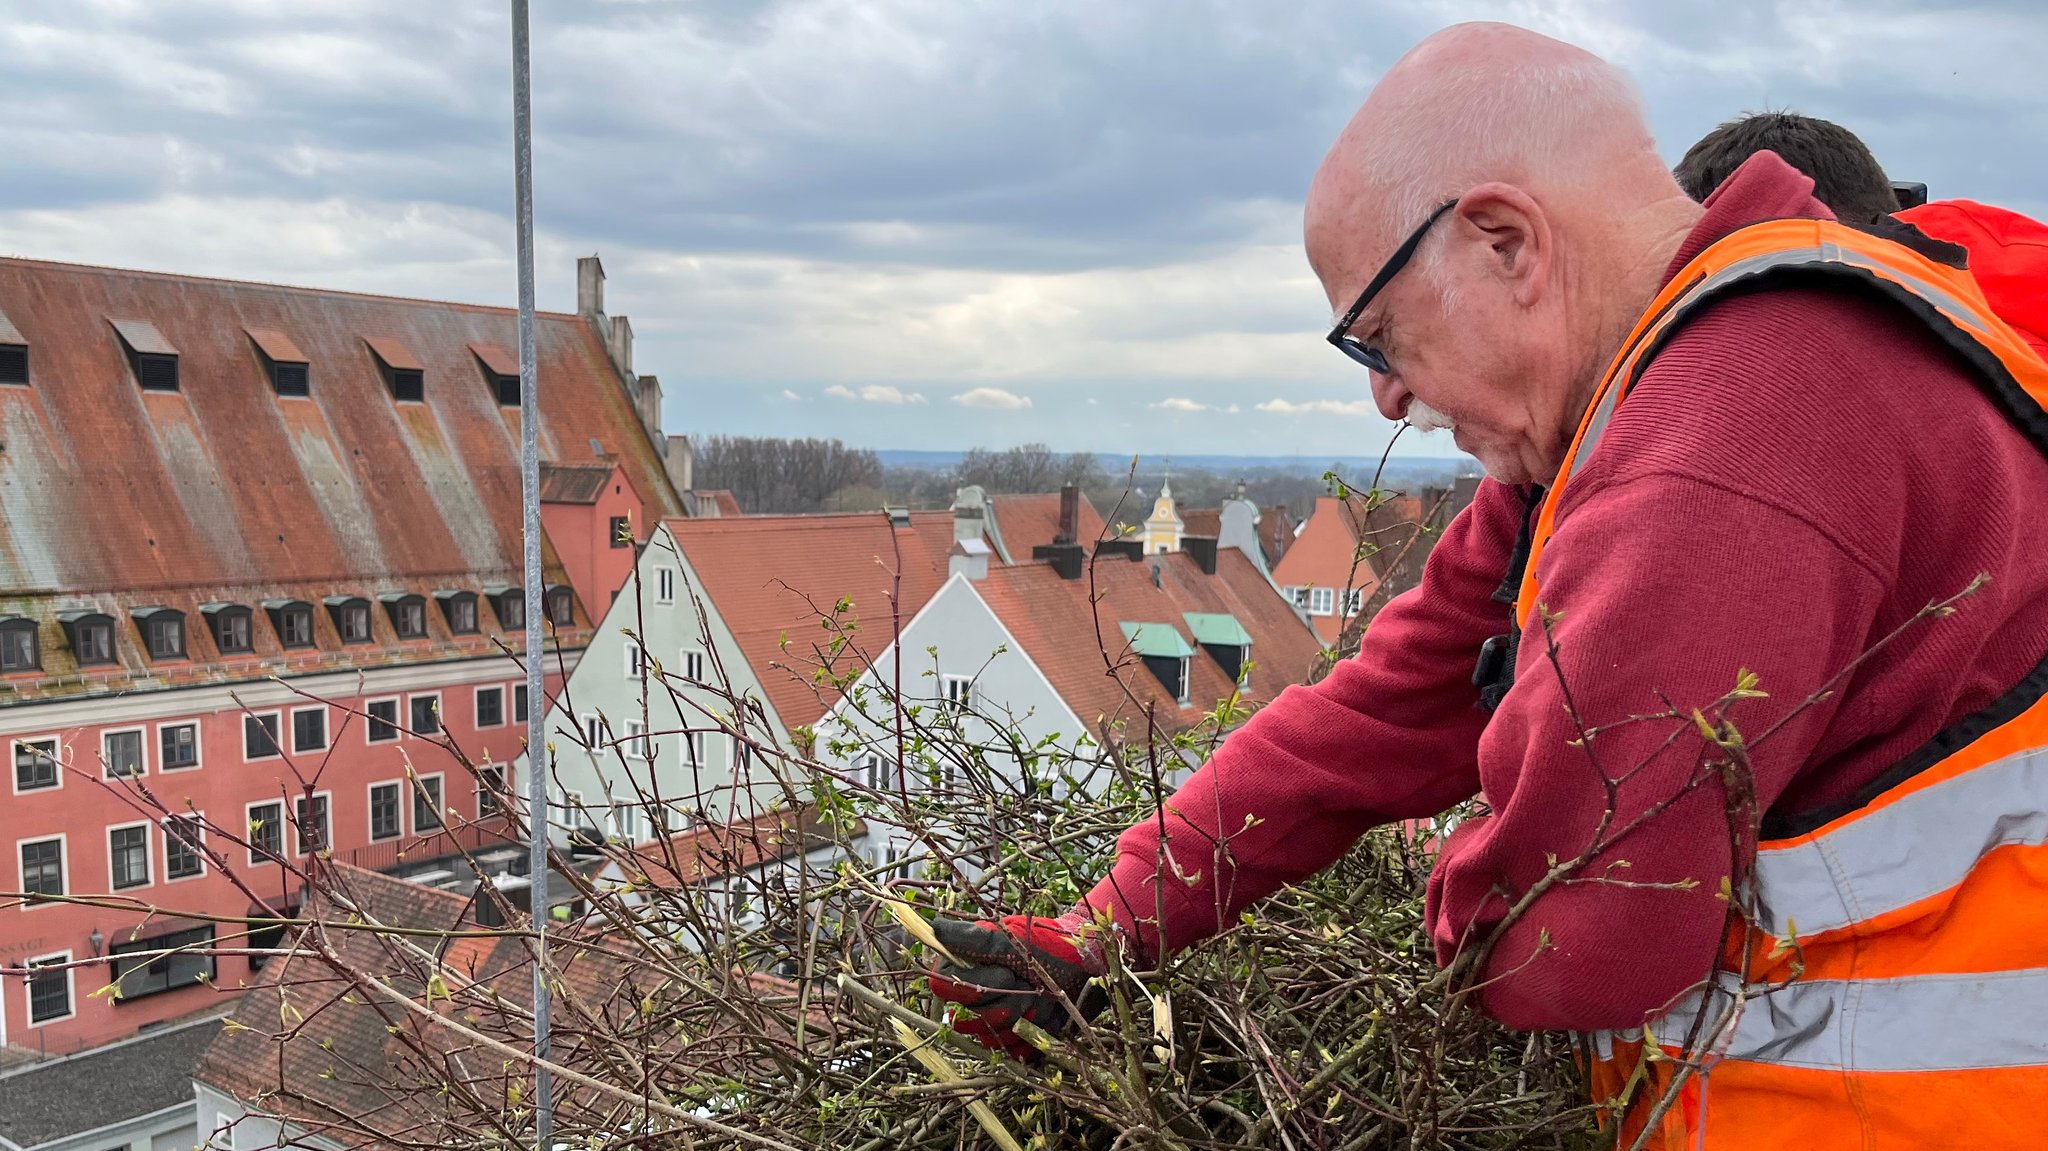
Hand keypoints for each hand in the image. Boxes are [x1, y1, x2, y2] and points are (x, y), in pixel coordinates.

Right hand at [927, 912, 1105, 1058]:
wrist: (1084, 965)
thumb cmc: (1045, 946)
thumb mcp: (1009, 939)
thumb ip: (972, 939)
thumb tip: (935, 927)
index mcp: (965, 970)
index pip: (943, 990)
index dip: (971, 987)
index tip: (1004, 972)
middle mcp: (974, 998)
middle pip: (969, 1019)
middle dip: (1004, 1001)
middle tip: (1027, 981)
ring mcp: (994, 1021)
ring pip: (990, 1038)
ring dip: (1020, 1018)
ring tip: (1039, 996)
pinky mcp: (1015, 1040)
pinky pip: (1011, 1052)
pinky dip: (1031, 1036)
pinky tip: (1045, 1018)